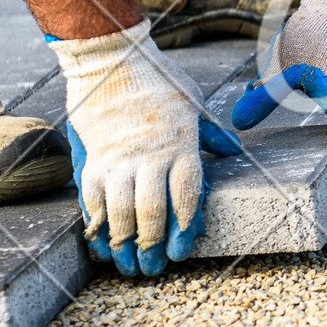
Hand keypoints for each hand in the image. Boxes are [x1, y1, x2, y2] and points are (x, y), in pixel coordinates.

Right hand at [48, 21, 241, 276]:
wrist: (110, 57)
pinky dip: (96, 225)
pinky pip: (91, 200)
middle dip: (152, 245)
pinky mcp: (91, 159)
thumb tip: (235, 150)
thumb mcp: (194, 102)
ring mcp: (117, 160)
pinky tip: (101, 242)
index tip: (181, 250)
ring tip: (127, 265)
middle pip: (152, 211)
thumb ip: (212, 133)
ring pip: (120, 211)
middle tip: (152, 268)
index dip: (185, 227)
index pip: (186, 196)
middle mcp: (149, 157)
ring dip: (124, 244)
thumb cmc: (157, 79)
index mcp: (180, 145)